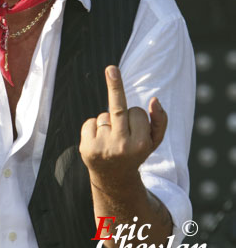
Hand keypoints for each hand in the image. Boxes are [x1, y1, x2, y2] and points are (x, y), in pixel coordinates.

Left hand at [79, 66, 166, 188]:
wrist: (114, 180)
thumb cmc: (135, 153)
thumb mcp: (153, 141)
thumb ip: (160, 121)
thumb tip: (155, 100)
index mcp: (140, 144)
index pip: (137, 111)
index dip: (137, 117)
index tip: (137, 130)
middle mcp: (121, 147)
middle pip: (118, 107)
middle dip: (115, 85)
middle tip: (112, 68)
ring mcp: (102, 147)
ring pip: (104, 116)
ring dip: (107, 123)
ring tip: (110, 141)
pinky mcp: (86, 148)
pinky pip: (90, 122)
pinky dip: (93, 128)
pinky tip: (99, 142)